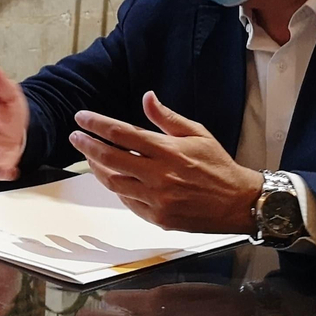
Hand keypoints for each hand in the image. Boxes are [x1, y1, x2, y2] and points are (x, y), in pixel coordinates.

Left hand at [70, 91, 262, 233]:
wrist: (240, 203)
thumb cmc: (218, 166)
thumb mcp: (197, 133)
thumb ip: (167, 117)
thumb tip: (147, 97)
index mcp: (168, 151)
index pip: (122, 133)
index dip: (97, 124)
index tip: (81, 118)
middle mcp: (160, 175)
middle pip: (110, 158)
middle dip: (87, 145)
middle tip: (75, 137)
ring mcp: (158, 199)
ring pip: (114, 182)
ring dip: (97, 168)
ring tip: (89, 156)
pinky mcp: (159, 217)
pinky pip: (128, 202)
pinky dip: (117, 188)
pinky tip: (112, 177)